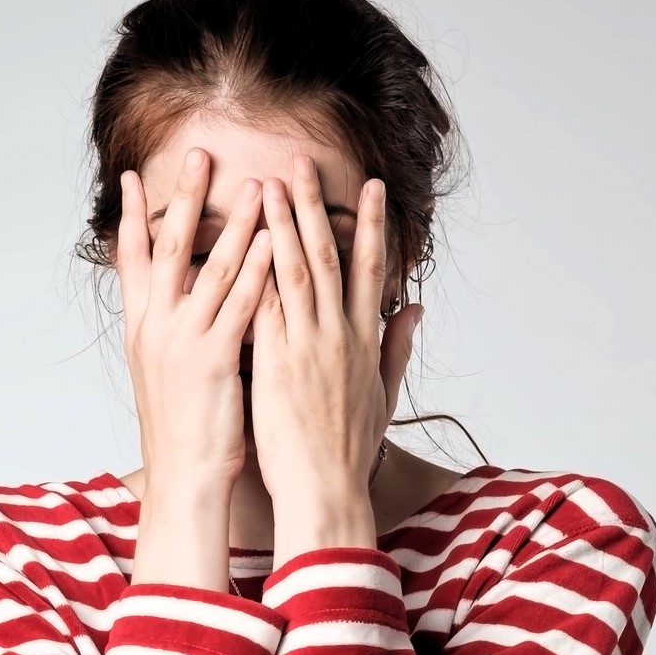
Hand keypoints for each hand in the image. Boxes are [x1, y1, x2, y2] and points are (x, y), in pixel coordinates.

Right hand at [117, 150, 274, 586]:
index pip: (131, 260)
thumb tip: (173, 306)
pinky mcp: (214, 360)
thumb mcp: (165, 374)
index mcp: (142, 330)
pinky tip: (274, 242)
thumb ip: (171, 332)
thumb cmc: (184, 432)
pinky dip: (257, 270)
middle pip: (167, 249)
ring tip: (256, 183)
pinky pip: (241, 305)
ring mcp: (183, 341)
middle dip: (185, 199)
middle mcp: (156, 328)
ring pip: (211, 269)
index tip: (132, 178)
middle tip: (200, 153)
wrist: (183, 481)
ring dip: (235, 222)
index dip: (130, 217)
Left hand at [248, 155, 423, 564]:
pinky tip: (241, 243)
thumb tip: (414, 309)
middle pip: (328, 258)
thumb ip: (398, 346)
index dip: (371, 226)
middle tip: (300, 164)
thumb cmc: (349, 451)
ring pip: (293, 272)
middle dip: (314, 207)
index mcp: (364, 341)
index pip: (371, 270)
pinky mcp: (276, 364)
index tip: (369, 188)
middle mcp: (339, 336)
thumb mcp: (385, 395)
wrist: (326, 490)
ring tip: (265, 184)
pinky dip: (255, 273)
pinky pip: (263, 307)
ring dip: (279, 225)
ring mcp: (307, 347)